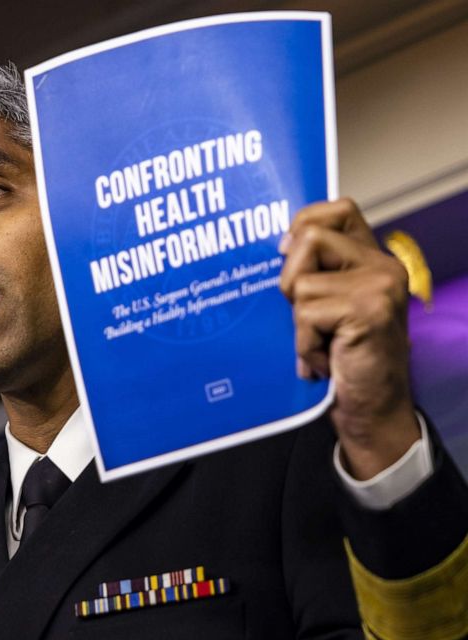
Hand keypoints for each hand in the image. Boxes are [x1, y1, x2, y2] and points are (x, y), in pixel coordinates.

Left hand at [279, 199, 419, 479]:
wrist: (369, 408)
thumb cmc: (340, 358)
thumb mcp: (324, 306)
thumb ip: (313, 272)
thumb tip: (279, 242)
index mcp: (371, 259)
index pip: (337, 209)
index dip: (303, 225)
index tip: (288, 254)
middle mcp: (382, 266)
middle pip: (308, 237)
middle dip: (291, 281)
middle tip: (308, 316)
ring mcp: (380, 286)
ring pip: (300, 283)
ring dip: (298, 322)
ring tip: (321, 342)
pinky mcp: (370, 310)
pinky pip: (306, 314)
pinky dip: (304, 343)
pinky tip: (326, 358)